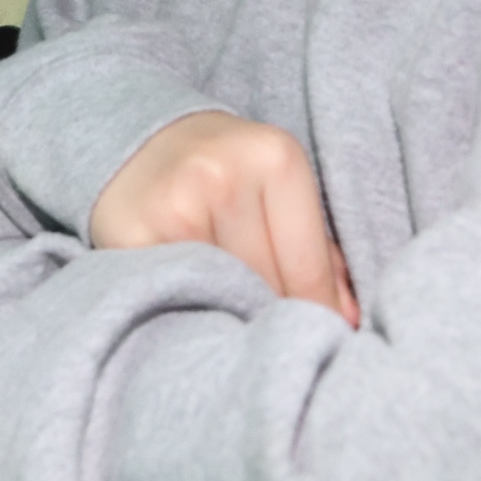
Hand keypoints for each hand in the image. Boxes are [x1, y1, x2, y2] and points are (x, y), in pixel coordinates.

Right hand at [89, 112, 358, 324]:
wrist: (136, 141)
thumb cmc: (223, 173)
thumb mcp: (277, 187)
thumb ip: (317, 250)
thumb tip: (348, 322)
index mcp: (275, 157)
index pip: (308, 268)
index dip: (318, 315)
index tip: (321, 339)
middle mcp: (224, 176)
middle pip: (269, 285)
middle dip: (276, 315)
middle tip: (276, 333)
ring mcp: (175, 203)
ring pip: (225, 292)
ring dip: (233, 310)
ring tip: (233, 312)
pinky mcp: (132, 231)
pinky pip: (180, 289)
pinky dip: (192, 302)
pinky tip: (195, 299)